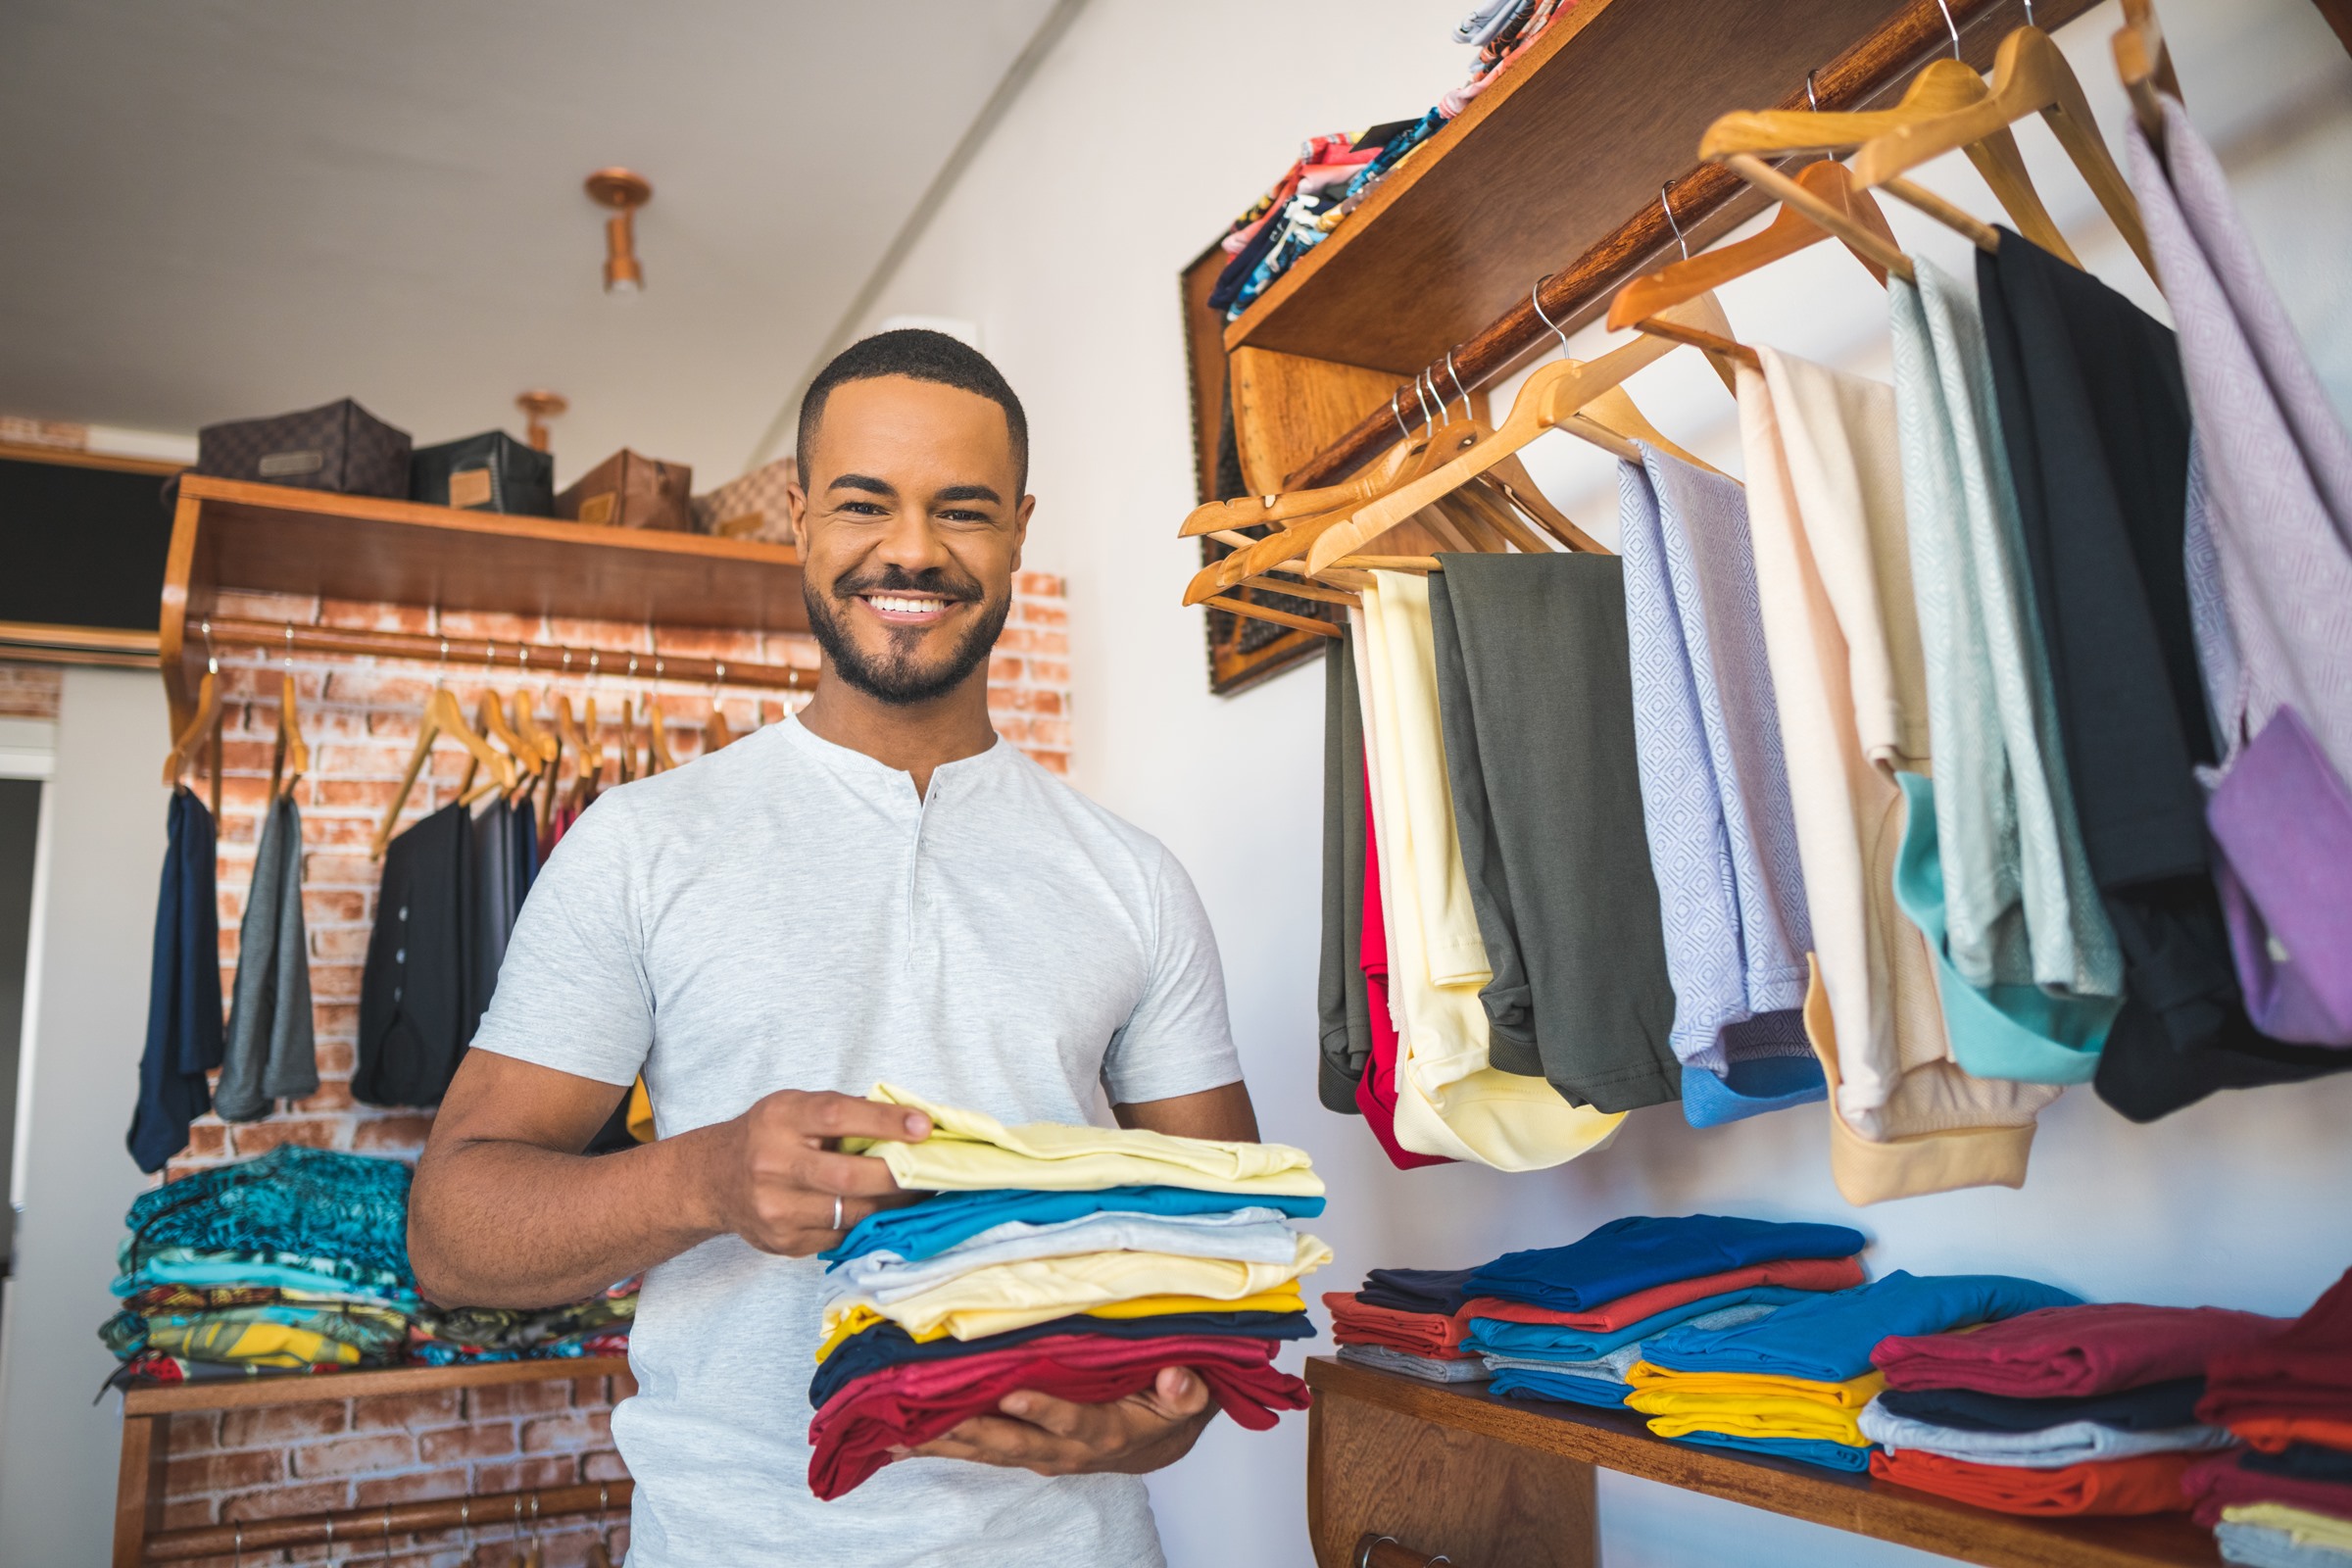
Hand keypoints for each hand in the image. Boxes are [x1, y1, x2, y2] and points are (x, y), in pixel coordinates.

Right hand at [705, 1089, 929, 1257]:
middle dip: (899, 1176)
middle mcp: (773, 1164)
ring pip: (851, 1213)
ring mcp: (776, 1209)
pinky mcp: (783, 1242)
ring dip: (893, 1205)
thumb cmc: (766, 1135)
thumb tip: (907, 1120)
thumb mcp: (794, 1107)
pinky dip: (868, 1223)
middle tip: (933, 1171)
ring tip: (918, 1193)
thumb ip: (844, 1112)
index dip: (885, 1121)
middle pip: (850, 1176)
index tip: (923, 1126)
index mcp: (780, 1119)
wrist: (711, 1179)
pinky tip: (885, 1212)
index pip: (839, 1116)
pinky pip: (841, 1236)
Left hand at [901, 1366, 1216, 1476]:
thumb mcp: (1188, 1398)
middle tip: (930, 1418)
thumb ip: (1184, 1391)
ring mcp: (1039, 1453)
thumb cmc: (1167, 1409)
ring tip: (897, 1434)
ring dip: (943, 1444)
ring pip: (986, 1450)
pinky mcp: (1021, 1450)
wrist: (1157, 1443)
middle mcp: (1065, 1451)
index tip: (1012, 1394)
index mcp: (1107, 1432)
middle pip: (1014, 1443)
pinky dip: (940, 1445)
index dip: (1044, 1410)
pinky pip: (977, 1450)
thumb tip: (1175, 1379)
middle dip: (970, 1431)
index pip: (1072, 1422)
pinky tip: (901, 1438)